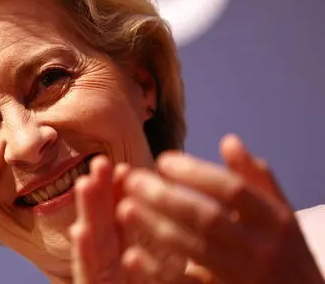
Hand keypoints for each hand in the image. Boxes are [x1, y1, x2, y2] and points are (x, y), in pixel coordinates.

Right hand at [70, 155, 211, 283]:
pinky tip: (79, 230)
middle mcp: (115, 275)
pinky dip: (84, 256)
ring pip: (93, 249)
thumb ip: (182, 255)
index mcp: (132, 271)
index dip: (122, 198)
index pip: (125, 229)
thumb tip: (207, 229)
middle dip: (100, 196)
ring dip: (89, 215)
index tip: (123, 168)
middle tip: (100, 162)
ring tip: (85, 183)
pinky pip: (89, 277)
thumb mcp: (178, 276)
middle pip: (106, 233)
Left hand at [117, 134, 323, 283]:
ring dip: (155, 227)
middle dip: (165, 197)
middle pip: (206, 217)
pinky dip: (158, 270)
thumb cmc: (286, 253)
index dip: (194, 173)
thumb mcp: (281, 214)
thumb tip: (228, 141)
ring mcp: (244, 276)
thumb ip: (255, 178)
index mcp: (275, 220)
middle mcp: (261, 248)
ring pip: (192, 248)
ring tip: (125, 208)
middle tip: (133, 181)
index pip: (231, 189)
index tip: (162, 160)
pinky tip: (132, 255)